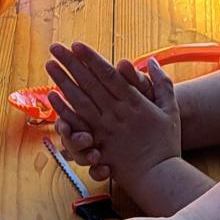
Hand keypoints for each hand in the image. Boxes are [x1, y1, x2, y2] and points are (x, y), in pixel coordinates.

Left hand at [47, 41, 179, 195]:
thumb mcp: (170, 109)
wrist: (159, 174)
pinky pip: (77, 124)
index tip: (77, 45)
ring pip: (79, 100)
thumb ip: (163, 84)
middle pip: (90, 83)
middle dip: (71, 63)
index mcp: (134, 102)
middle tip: (55, 47)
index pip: (108, 74)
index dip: (92, 59)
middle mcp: (116, 113)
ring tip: (49, 65)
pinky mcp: (97, 144)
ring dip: (63, 80)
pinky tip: (52, 96)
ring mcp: (104, 129)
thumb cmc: (166, 142)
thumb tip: (153, 61)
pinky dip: (64, 108)